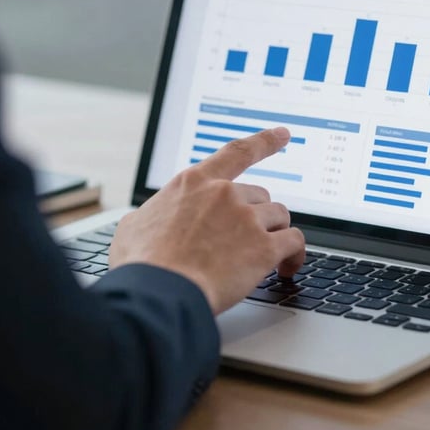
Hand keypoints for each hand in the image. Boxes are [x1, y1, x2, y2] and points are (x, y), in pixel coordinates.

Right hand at [108, 127, 305, 314]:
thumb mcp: (135, 225)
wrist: (158, 294)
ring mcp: (246, 218)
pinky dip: (295, 255)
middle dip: (256, 217)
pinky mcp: (264, 248)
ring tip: (265, 258)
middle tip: (245, 242)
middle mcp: (224, 193)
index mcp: (195, 182)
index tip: (282, 134)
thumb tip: (152, 220)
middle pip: (259, 195)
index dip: (264, 141)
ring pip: (279, 217)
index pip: (237, 152)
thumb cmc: (142, 265)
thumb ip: (154, 214)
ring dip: (275, 234)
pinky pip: (294, 242)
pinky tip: (286, 268)